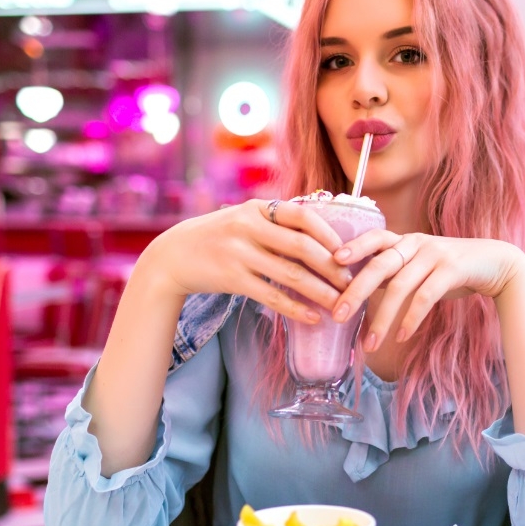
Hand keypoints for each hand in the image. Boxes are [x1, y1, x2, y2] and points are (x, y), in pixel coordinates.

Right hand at [150, 199, 355, 323]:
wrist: (172, 256)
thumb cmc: (217, 238)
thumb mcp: (243, 218)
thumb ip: (276, 223)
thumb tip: (322, 235)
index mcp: (257, 208)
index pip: (303, 216)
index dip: (330, 235)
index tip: (349, 253)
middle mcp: (248, 226)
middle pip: (302, 247)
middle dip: (332, 267)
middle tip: (352, 283)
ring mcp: (239, 253)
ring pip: (290, 274)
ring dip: (320, 291)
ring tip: (339, 304)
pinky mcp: (232, 279)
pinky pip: (271, 296)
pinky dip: (295, 308)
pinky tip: (312, 317)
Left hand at [329, 231, 524, 350]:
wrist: (495, 262)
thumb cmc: (448, 268)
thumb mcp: (418, 265)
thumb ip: (392, 273)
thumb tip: (355, 293)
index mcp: (404, 239)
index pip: (373, 237)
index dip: (353, 247)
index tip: (331, 262)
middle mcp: (416, 242)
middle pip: (379, 265)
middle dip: (355, 292)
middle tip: (337, 316)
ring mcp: (434, 254)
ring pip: (400, 286)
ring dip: (383, 318)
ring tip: (370, 344)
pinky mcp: (452, 269)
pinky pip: (425, 296)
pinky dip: (411, 318)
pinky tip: (401, 337)